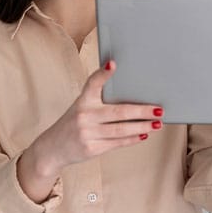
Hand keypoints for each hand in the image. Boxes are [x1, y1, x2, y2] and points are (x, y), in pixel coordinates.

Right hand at [18, 60, 161, 201]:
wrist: (52, 149)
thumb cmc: (73, 123)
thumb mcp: (81, 107)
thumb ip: (99, 100)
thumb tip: (131, 96)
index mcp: (82, 101)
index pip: (93, 83)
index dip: (103, 73)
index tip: (113, 63)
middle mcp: (84, 115)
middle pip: (119, 112)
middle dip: (142, 111)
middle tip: (158, 109)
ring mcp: (87, 133)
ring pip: (121, 129)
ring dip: (142, 127)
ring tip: (157, 124)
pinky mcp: (91, 148)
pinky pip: (117, 143)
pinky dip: (133, 139)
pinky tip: (144, 135)